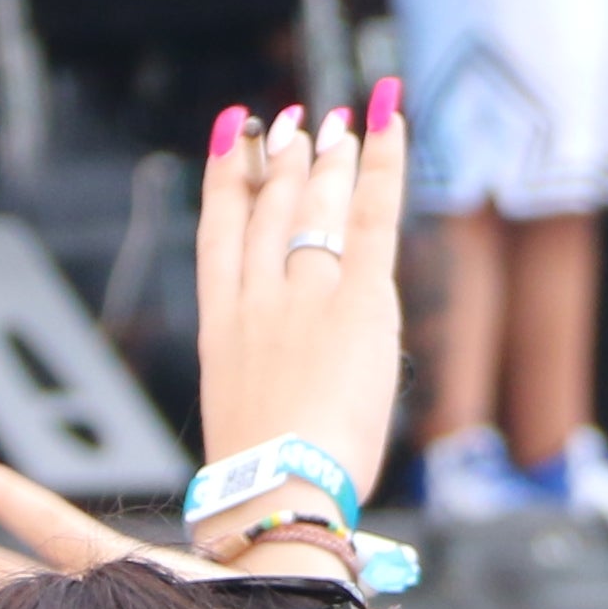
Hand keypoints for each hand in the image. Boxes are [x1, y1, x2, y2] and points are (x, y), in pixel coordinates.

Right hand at [195, 87, 408, 509]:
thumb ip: (267, 364)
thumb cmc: (268, 473)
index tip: (234, 138)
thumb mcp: (246, 408)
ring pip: (315, 206)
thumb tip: (295, 356)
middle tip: (299, 123)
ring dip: (329, 158)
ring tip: (338, 124)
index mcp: (221, 324)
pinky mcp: (358, 300)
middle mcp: (257, 296)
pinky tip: (388, 122)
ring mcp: (304, 294)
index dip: (225, 176)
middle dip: (285, 159)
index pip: (219, 231)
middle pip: (269, 208)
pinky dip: (382, 163)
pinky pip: (372, 215)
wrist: (279, 486)